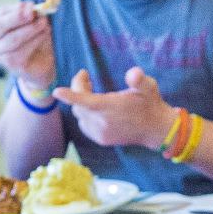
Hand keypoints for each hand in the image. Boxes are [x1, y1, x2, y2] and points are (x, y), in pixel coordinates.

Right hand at [0, 1, 55, 91]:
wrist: (42, 64)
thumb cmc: (36, 40)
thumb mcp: (34, 24)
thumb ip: (31, 15)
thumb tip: (31, 8)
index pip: (3, 13)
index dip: (17, 8)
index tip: (32, 6)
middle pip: (1, 25)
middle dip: (18, 18)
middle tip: (33, 14)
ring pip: (12, 39)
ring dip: (30, 31)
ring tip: (45, 26)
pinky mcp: (8, 65)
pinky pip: (20, 53)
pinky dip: (34, 43)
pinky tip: (44, 37)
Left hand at [53, 66, 174, 147]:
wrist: (156, 129)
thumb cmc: (151, 103)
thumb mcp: (149, 86)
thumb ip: (140, 79)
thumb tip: (133, 74)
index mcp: (111, 107)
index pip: (85, 101)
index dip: (70, 95)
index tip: (56, 91)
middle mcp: (103, 123)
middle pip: (79, 105)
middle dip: (78, 89)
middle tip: (87, 77)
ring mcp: (101, 133)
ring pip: (79, 115)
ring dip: (81, 102)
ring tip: (92, 89)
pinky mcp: (101, 139)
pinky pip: (84, 124)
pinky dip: (84, 114)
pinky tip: (94, 107)